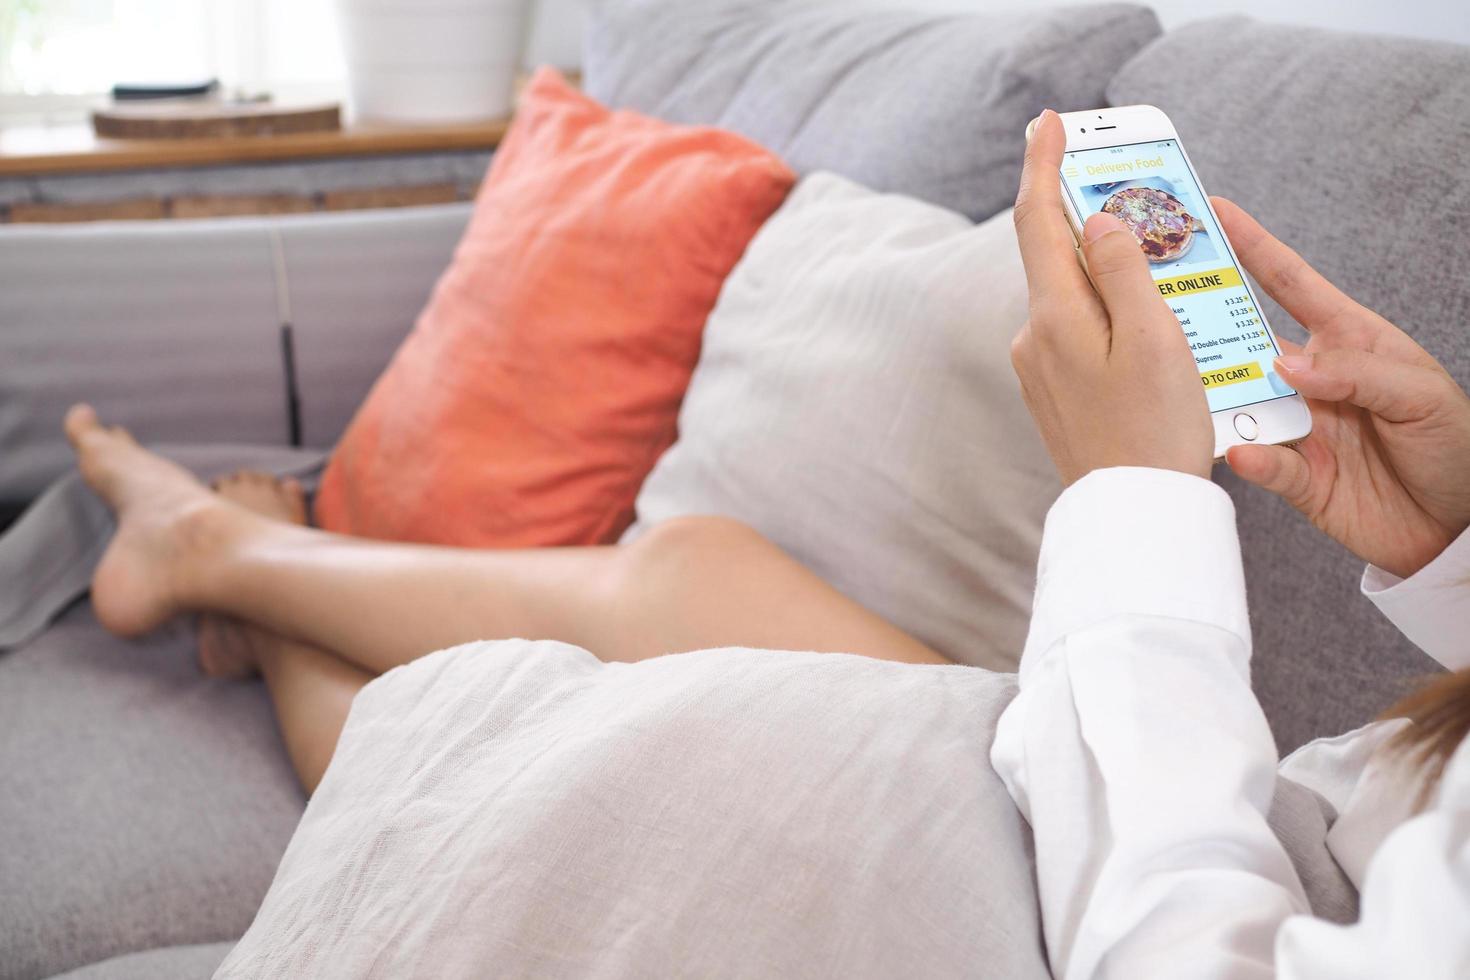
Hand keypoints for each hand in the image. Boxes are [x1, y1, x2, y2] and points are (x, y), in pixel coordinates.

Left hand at [1010, 110, 1212, 485]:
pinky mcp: (1054, 393)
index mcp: (1054, 317)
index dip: (1043, 165)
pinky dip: (1111, 315)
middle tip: (1135, 193)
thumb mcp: (1153, 340)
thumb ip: (1124, 272)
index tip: (1049, 124)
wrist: (1134, 517)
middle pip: (1058, 256)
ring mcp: (1039, 369)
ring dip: (1111, 275)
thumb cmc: (1155, 431)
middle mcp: (1033, 339)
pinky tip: (1150, 329)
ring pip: (1074, 297)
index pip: (1038, 220)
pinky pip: (1081, 333)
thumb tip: (1100, 222)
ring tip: (1166, 276)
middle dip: (1093, 220)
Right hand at [1216, 198, 1469, 578]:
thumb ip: (1356, 372)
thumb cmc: (1454, 445)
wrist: (1459, 525)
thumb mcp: (1420, 392)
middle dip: (1206, 320)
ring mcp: (1300, 427)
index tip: (1218, 214)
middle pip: (1246, 342)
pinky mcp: (1295, 477)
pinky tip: (1243, 454)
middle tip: (1163, 300)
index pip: (1291, 285)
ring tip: (1189, 387)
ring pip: (1241, 403)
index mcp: (1348, 342)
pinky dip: (1250, 458)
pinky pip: (1262, 463)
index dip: (1254, 247)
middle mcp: (1313, 380)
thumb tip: (1285, 364)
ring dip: (1217, 397)